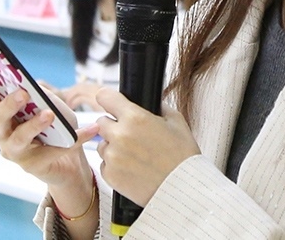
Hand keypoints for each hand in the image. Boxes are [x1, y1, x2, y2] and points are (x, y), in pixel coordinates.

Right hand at [0, 58, 98, 188]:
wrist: (69, 161)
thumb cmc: (54, 127)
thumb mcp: (50, 103)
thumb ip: (39, 94)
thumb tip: (33, 84)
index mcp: (4, 113)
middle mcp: (3, 132)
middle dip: (9, 104)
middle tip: (23, 93)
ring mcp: (15, 151)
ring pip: (18, 138)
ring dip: (34, 124)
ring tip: (49, 114)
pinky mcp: (33, 166)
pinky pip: (53, 151)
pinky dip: (75, 139)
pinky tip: (91, 129)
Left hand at [95, 88, 200, 206]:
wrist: (183, 187)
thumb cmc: (182, 154)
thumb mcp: (176, 121)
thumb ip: (158, 108)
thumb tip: (149, 103)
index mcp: (135, 118)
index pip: (105, 97)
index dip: (109, 98)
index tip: (111, 102)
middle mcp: (120, 135)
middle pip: (102, 122)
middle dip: (114, 125)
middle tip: (130, 133)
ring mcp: (113, 157)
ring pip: (102, 144)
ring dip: (113, 145)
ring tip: (134, 153)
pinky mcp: (110, 175)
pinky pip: (105, 164)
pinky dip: (115, 164)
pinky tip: (132, 166)